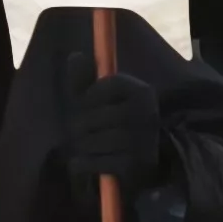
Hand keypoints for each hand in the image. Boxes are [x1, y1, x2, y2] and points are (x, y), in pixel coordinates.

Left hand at [58, 53, 162, 193]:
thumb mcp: (104, 99)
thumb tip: (74, 56)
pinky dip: (82, 163)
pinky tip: (86, 161)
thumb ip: (86, 79)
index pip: (107, 84)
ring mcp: (141, 142)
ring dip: (80, 145)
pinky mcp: (133, 166)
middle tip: (81, 131)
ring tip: (85, 146)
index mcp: (142, 92)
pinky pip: (92, 162)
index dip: (89, 95)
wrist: (148, 162)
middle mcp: (145, 114)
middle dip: (79, 125)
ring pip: (90, 141)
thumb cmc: (119, 124)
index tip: (88, 104)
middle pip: (92, 116)